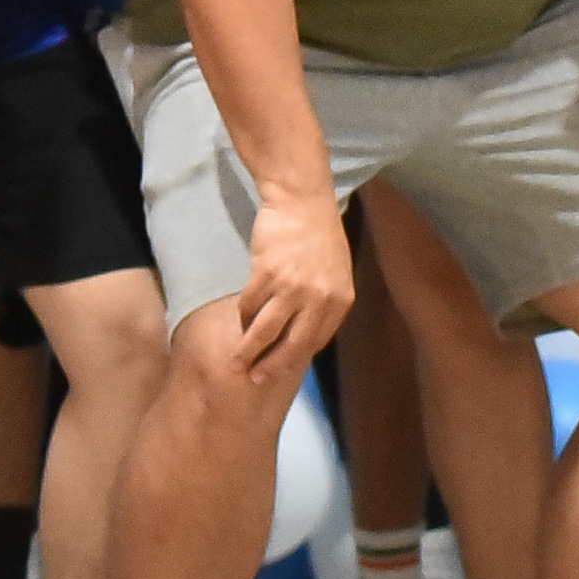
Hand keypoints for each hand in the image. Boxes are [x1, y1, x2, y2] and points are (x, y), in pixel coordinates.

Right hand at [232, 179, 355, 377]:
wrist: (302, 199)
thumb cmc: (319, 233)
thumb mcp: (336, 271)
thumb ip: (326, 301)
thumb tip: (306, 332)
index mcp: (340, 300)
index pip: (316, 341)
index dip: (296, 358)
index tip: (281, 369)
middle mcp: (319, 298)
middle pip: (292, 344)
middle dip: (272, 366)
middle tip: (256, 380)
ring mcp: (293, 287)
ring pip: (266, 330)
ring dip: (249, 350)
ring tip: (237, 363)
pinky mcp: (267, 274)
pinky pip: (250, 304)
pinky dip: (242, 316)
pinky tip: (239, 321)